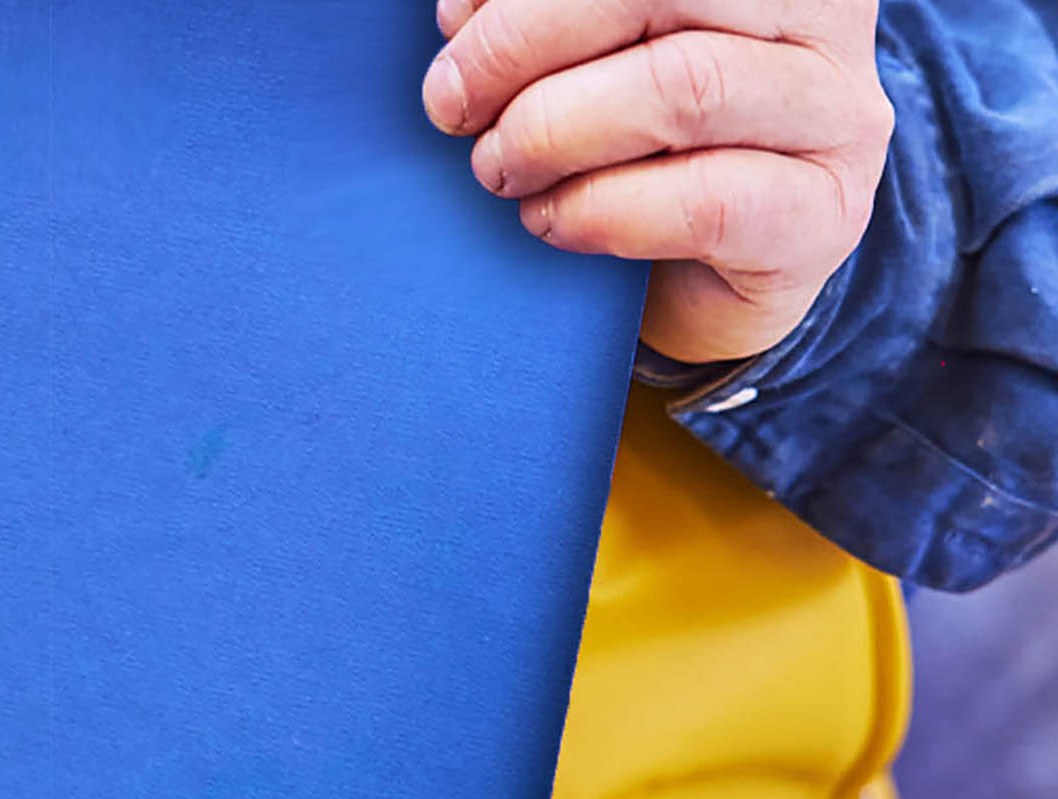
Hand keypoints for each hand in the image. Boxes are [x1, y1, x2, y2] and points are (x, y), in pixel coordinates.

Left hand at [425, 0, 893, 360]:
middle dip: (522, 45)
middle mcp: (818, 17)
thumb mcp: (572, 59)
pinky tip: (550, 220)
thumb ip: (531, 19)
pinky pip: (707, 203)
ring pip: (683, 89)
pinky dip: (600, 211)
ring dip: (553, 132)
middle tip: (453, 106)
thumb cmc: (616, 149)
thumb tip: (464, 11)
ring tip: (499, 167)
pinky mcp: (824, 217)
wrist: (681, 283)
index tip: (452, 26)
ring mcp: (836, 115)